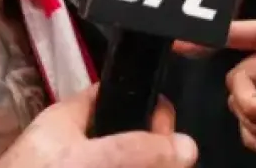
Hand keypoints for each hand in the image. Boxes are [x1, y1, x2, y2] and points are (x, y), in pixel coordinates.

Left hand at [0, 84, 196, 167]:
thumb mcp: (90, 161)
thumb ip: (137, 150)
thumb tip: (188, 146)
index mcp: (67, 119)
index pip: (114, 95)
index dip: (144, 104)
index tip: (167, 129)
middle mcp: (72, 146)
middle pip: (127, 137)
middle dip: (153, 149)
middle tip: (170, 164)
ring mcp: (75, 167)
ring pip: (124, 161)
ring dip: (149, 164)